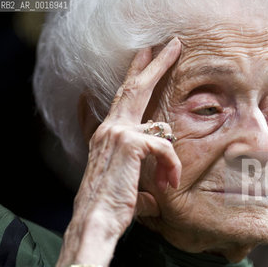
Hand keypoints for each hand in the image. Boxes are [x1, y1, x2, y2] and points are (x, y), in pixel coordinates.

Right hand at [56, 37, 181, 266]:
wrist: (95, 222)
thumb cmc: (110, 206)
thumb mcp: (128, 185)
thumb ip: (143, 177)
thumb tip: (158, 190)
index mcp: (108, 134)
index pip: (125, 97)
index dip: (137, 75)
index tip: (145, 56)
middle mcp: (110, 128)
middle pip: (136, 87)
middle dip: (156, 63)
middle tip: (172, 44)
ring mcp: (118, 133)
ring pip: (157, 123)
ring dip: (168, 155)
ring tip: (167, 180)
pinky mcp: (130, 143)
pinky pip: (165, 149)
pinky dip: (169, 169)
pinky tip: (166, 186)